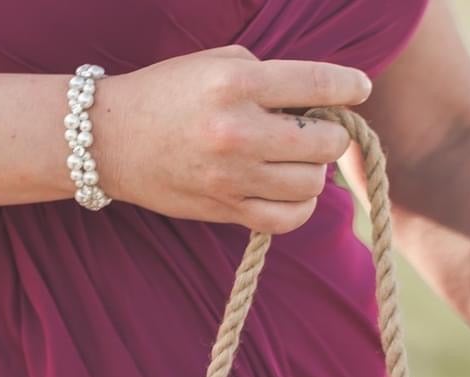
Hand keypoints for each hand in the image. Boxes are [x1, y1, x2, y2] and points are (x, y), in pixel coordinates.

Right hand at [91, 46, 370, 232]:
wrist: (110, 139)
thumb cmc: (168, 94)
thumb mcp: (214, 64)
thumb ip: (269, 75)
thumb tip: (321, 98)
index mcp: (235, 85)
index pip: (314, 84)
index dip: (348, 86)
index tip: (360, 87)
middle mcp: (238, 131)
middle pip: (324, 143)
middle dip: (329, 134)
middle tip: (313, 128)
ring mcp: (233, 176)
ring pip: (313, 182)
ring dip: (314, 169)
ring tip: (294, 157)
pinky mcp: (228, 209)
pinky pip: (291, 218)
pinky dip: (301, 204)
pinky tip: (289, 188)